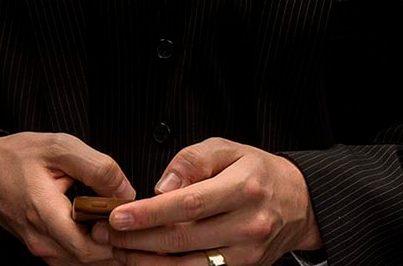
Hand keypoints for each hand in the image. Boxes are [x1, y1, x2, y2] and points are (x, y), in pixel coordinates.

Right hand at [0, 131, 135, 264]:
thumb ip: (96, 167)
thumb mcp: (59, 146)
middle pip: (90, 258)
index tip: (132, 213)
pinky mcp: (42, 247)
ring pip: (83, 261)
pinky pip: (73, 256)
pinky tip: (103, 225)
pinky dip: (93, 245)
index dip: (116, 236)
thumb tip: (126, 190)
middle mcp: (42, 241)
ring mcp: (41, 248)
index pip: (89, 248)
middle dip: (117, 241)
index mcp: (45, 215)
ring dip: (107, 246)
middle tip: (133, 216)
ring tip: (122, 219)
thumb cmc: (16, 157)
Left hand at [89, 137, 323, 265]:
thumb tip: (161, 188)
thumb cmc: (256, 170)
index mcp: (244, 186)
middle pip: (183, 239)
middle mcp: (248, 224)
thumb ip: (193, 161)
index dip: (149, 213)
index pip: (189, 204)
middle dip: (137, 239)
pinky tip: (146, 262)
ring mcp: (247, 254)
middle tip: (105, 233)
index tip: (118, 215)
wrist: (297, 201)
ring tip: (117, 250)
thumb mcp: (228, 148)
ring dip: (146, 262)